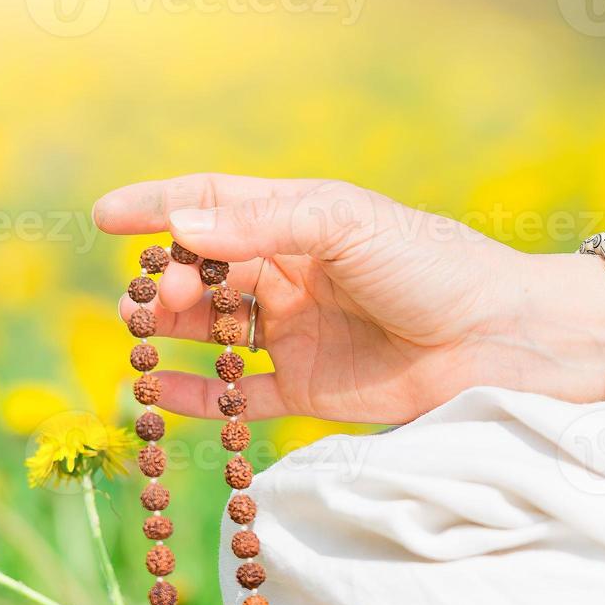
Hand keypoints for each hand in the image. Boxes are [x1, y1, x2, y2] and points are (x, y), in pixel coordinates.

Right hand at [93, 174, 604, 422]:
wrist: (499, 338)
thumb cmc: (433, 266)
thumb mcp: (348, 225)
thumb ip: (265, 226)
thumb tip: (180, 229)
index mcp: (298, 222)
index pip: (212, 205)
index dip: (157, 208)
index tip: (104, 218)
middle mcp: (290, 276)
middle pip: (204, 276)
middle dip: (165, 285)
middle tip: (141, 300)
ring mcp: (296, 334)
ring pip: (212, 335)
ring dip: (171, 338)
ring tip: (139, 341)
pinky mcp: (308, 391)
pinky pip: (236, 396)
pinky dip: (196, 399)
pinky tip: (157, 398)